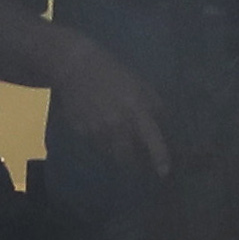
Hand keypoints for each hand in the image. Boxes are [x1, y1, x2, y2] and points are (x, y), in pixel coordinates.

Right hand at [52, 33, 171, 176]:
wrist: (74, 67)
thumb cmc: (112, 72)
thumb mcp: (140, 84)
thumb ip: (153, 105)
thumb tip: (162, 124)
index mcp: (136, 109)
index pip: (152, 140)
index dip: (159, 158)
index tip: (164, 172)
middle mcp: (117, 123)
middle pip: (128, 156)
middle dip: (133, 160)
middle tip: (135, 155)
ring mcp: (96, 129)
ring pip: (110, 152)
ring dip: (116, 149)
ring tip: (114, 136)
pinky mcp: (80, 130)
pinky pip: (94, 143)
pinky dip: (100, 139)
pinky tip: (97, 123)